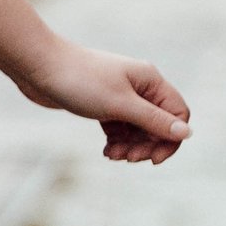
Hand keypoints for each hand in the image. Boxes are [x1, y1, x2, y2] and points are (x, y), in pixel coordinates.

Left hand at [16, 41, 190, 163]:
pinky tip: (106, 151)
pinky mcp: (102, 104)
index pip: (177, 115)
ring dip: (130, 147)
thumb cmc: (80, 81)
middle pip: (158, 125)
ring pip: (138, 129)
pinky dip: (117, 142)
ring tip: (112, 155)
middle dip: (147, 146)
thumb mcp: (120, 105)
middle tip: (127, 159)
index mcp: (150, 81)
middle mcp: (139, 87)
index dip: (170, 139)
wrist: (38, 67)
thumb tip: (188, 133)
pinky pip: (120, 129)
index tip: (152, 158)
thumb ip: (154, 120)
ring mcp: (120, 95)